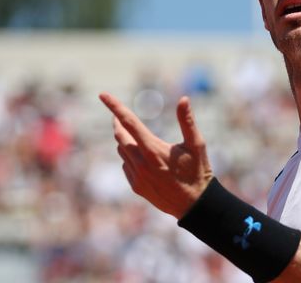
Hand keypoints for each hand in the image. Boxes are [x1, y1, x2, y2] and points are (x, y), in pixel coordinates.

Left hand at [99, 93, 212, 218]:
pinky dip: (129, 157)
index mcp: (153, 150)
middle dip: (118, 122)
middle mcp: (141, 163)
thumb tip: (183, 99)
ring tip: (134, 135)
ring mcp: (137, 176)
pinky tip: (143, 158)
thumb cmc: (198, 171)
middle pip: (120, 136)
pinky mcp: (136, 186)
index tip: (102, 95)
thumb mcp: (196, 144)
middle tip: (118, 114)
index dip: (115, 107)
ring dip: (125, 140)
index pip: (129, 122)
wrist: (194, 205)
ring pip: (122, 151)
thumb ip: (187, 121)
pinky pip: (126, 166)